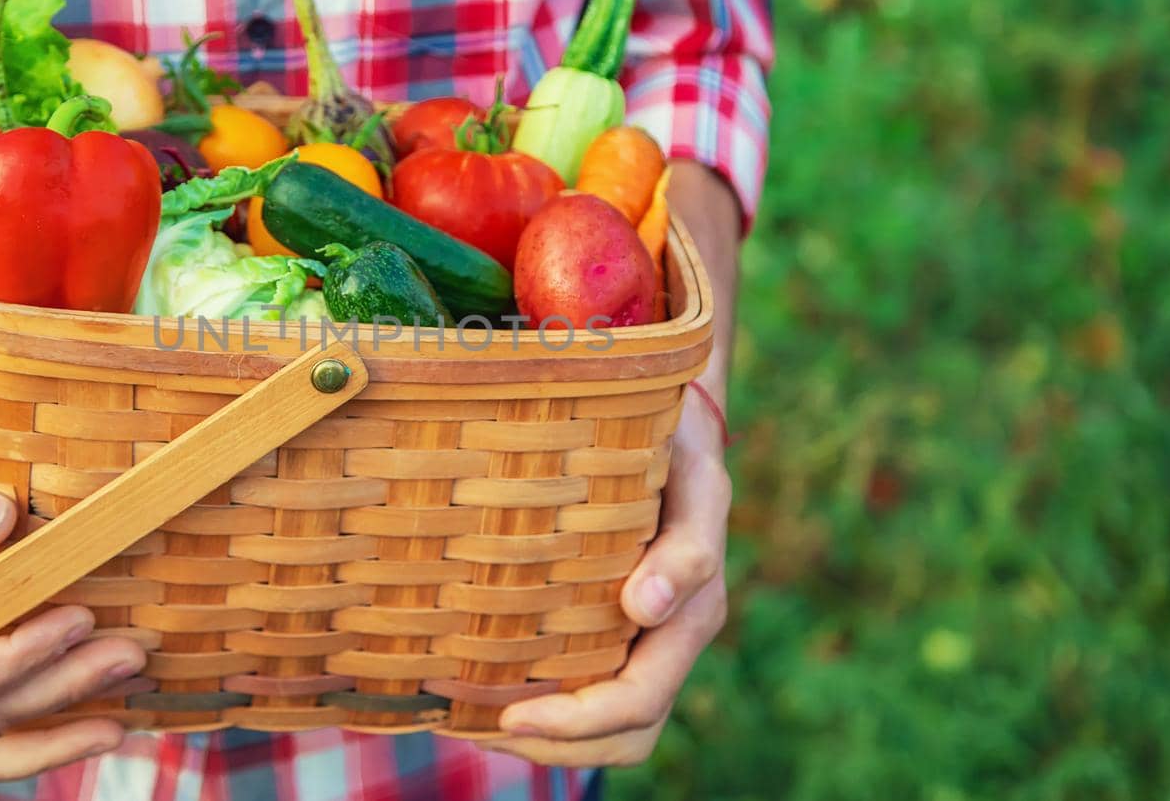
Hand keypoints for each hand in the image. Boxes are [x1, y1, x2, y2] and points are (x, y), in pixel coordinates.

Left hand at [489, 388, 730, 766]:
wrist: (677, 421)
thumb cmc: (679, 444)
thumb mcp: (695, 480)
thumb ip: (685, 547)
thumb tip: (643, 610)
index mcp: (694, 614)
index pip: (637, 703)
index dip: (574, 725)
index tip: (505, 717)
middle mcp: (670, 637)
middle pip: (623, 736)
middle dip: (554, 748)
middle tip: (476, 732)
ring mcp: (646, 636)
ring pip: (609, 728)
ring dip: (547, 742)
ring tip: (475, 726)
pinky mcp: (616, 623)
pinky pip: (590, 687)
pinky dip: (547, 706)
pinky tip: (491, 690)